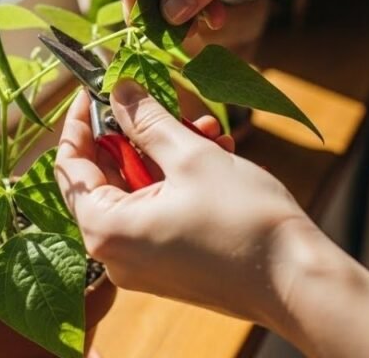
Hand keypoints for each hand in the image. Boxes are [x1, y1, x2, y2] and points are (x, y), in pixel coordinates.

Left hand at [56, 81, 368, 357]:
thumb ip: (147, 121)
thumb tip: (119, 91)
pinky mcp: (170, 266)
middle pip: (106, 177)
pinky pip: (159, 211)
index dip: (82, 121)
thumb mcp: (190, 156)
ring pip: (139, 190)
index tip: (99, 87)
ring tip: (206, 128)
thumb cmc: (244, 221)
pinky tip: (215, 154)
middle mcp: (115, 253)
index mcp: (106, 230)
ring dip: (167, 152)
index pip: (71, 166)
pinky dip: (179, 181)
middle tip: (164, 99)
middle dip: (138, 133)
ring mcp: (143, 263)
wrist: (297, 281)